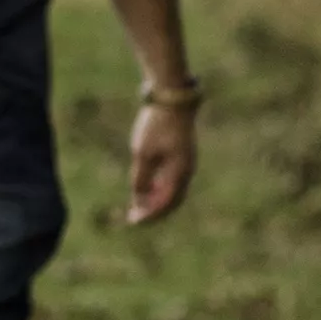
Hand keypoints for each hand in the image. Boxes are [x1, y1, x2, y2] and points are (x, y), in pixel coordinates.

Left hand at [126, 102, 196, 223]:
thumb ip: (141, 178)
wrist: (172, 98)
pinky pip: (173, 179)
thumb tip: (139, 198)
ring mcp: (187, 162)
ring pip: (174, 191)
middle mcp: (187, 170)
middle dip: (154, 212)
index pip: (165, 203)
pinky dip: (160, 189)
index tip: (133, 221)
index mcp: (179, 172)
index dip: (149, 215)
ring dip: (156, 201)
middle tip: (135, 218)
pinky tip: (146, 189)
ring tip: (137, 206)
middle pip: (172, 201)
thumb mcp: (143, 153)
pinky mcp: (183, 155)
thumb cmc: (156, 125)